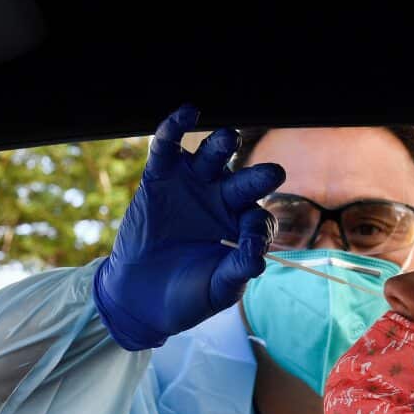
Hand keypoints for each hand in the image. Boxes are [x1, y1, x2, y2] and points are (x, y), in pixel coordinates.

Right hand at [93, 105, 284, 349]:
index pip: (259, 218)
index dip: (258, 229)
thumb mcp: (217, 291)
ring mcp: (192, 187)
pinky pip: (168, 149)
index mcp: (242, 227)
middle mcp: (222, 201)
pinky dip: (174, 128)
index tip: (250, 246)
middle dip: (260, 176)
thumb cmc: (186, 297)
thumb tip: (257, 257)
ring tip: (228, 139)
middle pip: (245, 181)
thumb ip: (237, 273)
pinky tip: (186, 113)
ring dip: (222, 145)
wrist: (139, 301)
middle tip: (274, 173)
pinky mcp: (160, 179)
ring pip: (212, 157)